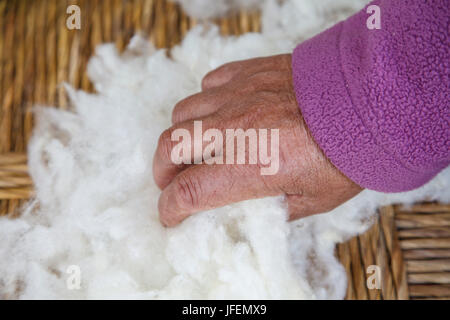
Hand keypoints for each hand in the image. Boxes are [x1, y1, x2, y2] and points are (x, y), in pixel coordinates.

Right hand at [153, 54, 361, 226]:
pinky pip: (208, 84)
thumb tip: (247, 211)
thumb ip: (271, 209)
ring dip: (180, 136)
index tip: (171, 215)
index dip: (170, 208)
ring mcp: (240, 95)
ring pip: (183, 113)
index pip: (189, 191)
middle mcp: (236, 129)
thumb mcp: (312, 201)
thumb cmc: (345, 155)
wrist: (370, 102)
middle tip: (170, 181)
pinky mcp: (249, 72)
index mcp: (251, 167)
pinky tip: (219, 114)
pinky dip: (204, 103)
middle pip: (171, 146)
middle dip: (162, 170)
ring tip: (193, 147)